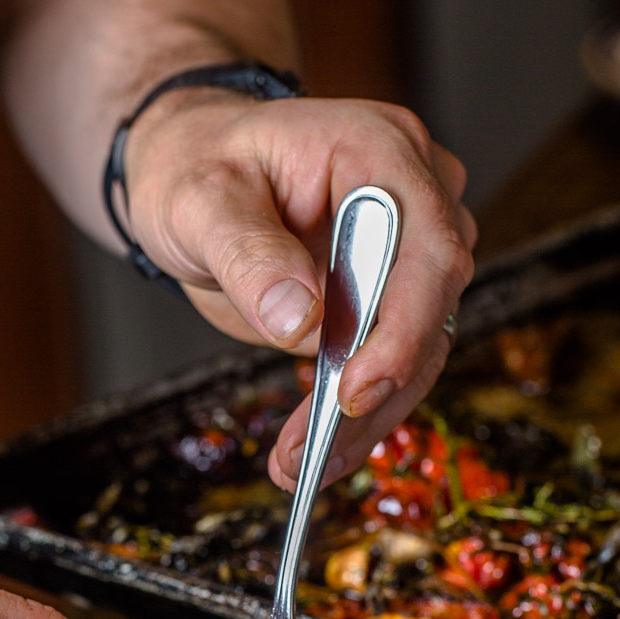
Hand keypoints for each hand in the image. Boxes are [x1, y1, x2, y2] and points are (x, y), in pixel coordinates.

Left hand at [123, 91, 475, 486]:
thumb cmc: (196, 168)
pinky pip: (388, 365)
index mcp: (378, 152)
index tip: (353, 391)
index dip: (401, 328)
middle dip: (376, 390)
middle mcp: (410, 199)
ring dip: (364, 420)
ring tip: (297, 466)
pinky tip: (310, 451)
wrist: (190, 178)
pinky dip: (353, 415)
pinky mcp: (384, 299)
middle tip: (310, 453)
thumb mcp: (200, 203)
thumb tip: (300, 320)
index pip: (426, 247)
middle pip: (430, 308)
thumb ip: (250, 255)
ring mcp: (403, 252)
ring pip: (418, 350)